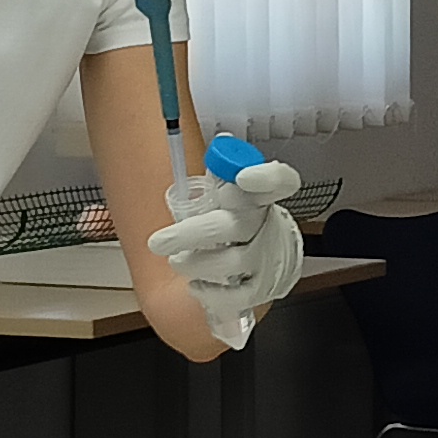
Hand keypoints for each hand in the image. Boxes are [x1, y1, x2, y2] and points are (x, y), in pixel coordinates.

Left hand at [146, 158, 307, 348]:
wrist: (276, 255)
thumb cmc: (246, 219)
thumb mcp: (237, 192)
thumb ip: (224, 170)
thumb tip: (221, 142)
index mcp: (262, 196)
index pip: (278, 181)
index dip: (265, 177)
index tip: (242, 177)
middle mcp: (268, 225)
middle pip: (234, 226)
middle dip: (192, 234)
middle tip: (158, 242)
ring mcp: (268, 257)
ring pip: (232, 262)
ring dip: (196, 264)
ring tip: (177, 262)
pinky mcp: (265, 286)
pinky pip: (239, 295)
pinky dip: (212, 293)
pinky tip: (195, 286)